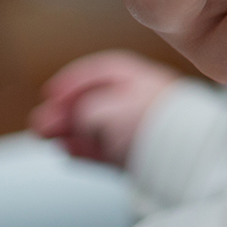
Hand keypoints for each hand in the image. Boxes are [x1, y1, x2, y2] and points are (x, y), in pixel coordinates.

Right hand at [30, 51, 180, 165]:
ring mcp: (134, 126)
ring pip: (94, 126)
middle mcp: (134, 100)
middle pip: (92, 101)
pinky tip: (68, 152)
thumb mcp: (114, 108)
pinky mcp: (135, 152)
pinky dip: (85, 150)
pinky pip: (104, 149)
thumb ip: (89, 109)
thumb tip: (78, 116)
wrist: (186, 154)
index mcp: (136, 77)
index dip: (72, 82)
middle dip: (63, 111)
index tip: (50, 93)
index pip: (99, 73)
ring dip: (68, 131)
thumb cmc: (156, 123)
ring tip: (46, 136)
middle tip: (40, 121)